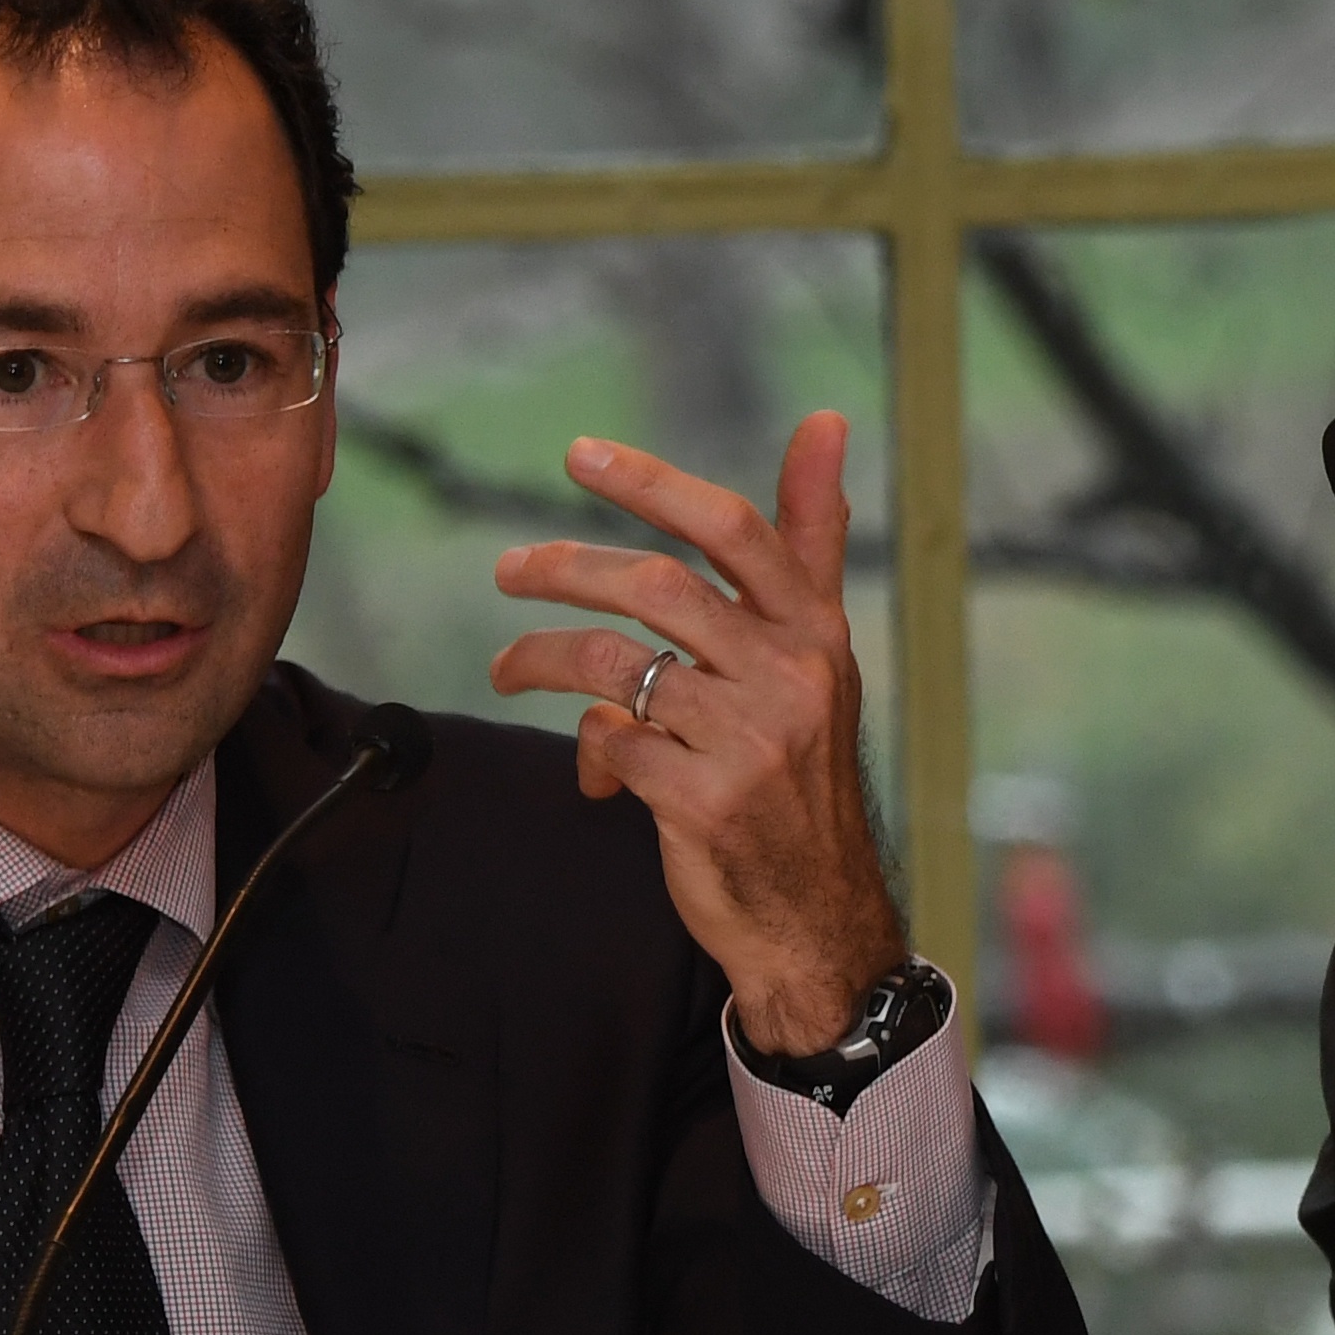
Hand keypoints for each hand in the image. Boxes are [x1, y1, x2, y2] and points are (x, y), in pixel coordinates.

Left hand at [488, 415, 904, 1054]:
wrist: (814, 913)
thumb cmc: (800, 768)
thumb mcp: (819, 653)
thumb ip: (808, 542)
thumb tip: (825, 421)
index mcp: (815, 632)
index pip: (733, 531)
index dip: (651, 485)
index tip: (579, 455)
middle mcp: (789, 677)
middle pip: (655, 586)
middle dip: (565, 569)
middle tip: (510, 569)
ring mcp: (747, 741)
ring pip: (615, 662)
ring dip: (542, 656)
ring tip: (509, 666)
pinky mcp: (702, 802)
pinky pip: (612, 743)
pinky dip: (589, 749)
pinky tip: (592, 766)